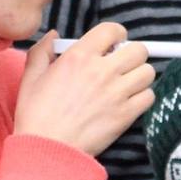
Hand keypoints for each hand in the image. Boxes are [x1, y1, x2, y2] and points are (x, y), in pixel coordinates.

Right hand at [12, 24, 154, 156]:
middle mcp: (102, 70)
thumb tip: (53, 36)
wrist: (47, 148)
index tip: (113, 44)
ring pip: (148, 72)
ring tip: (126, 84)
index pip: (113, 30)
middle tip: (121, 65)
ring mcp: (117, 93)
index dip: (117, 35)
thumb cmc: (36, 115)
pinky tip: (128, 102)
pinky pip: (149, 96)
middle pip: (138, 50)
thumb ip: (42, 51)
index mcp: (79, 56)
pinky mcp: (126, 115)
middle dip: (132, 54)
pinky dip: (142, 97)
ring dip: (139, 76)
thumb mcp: (31, 76)